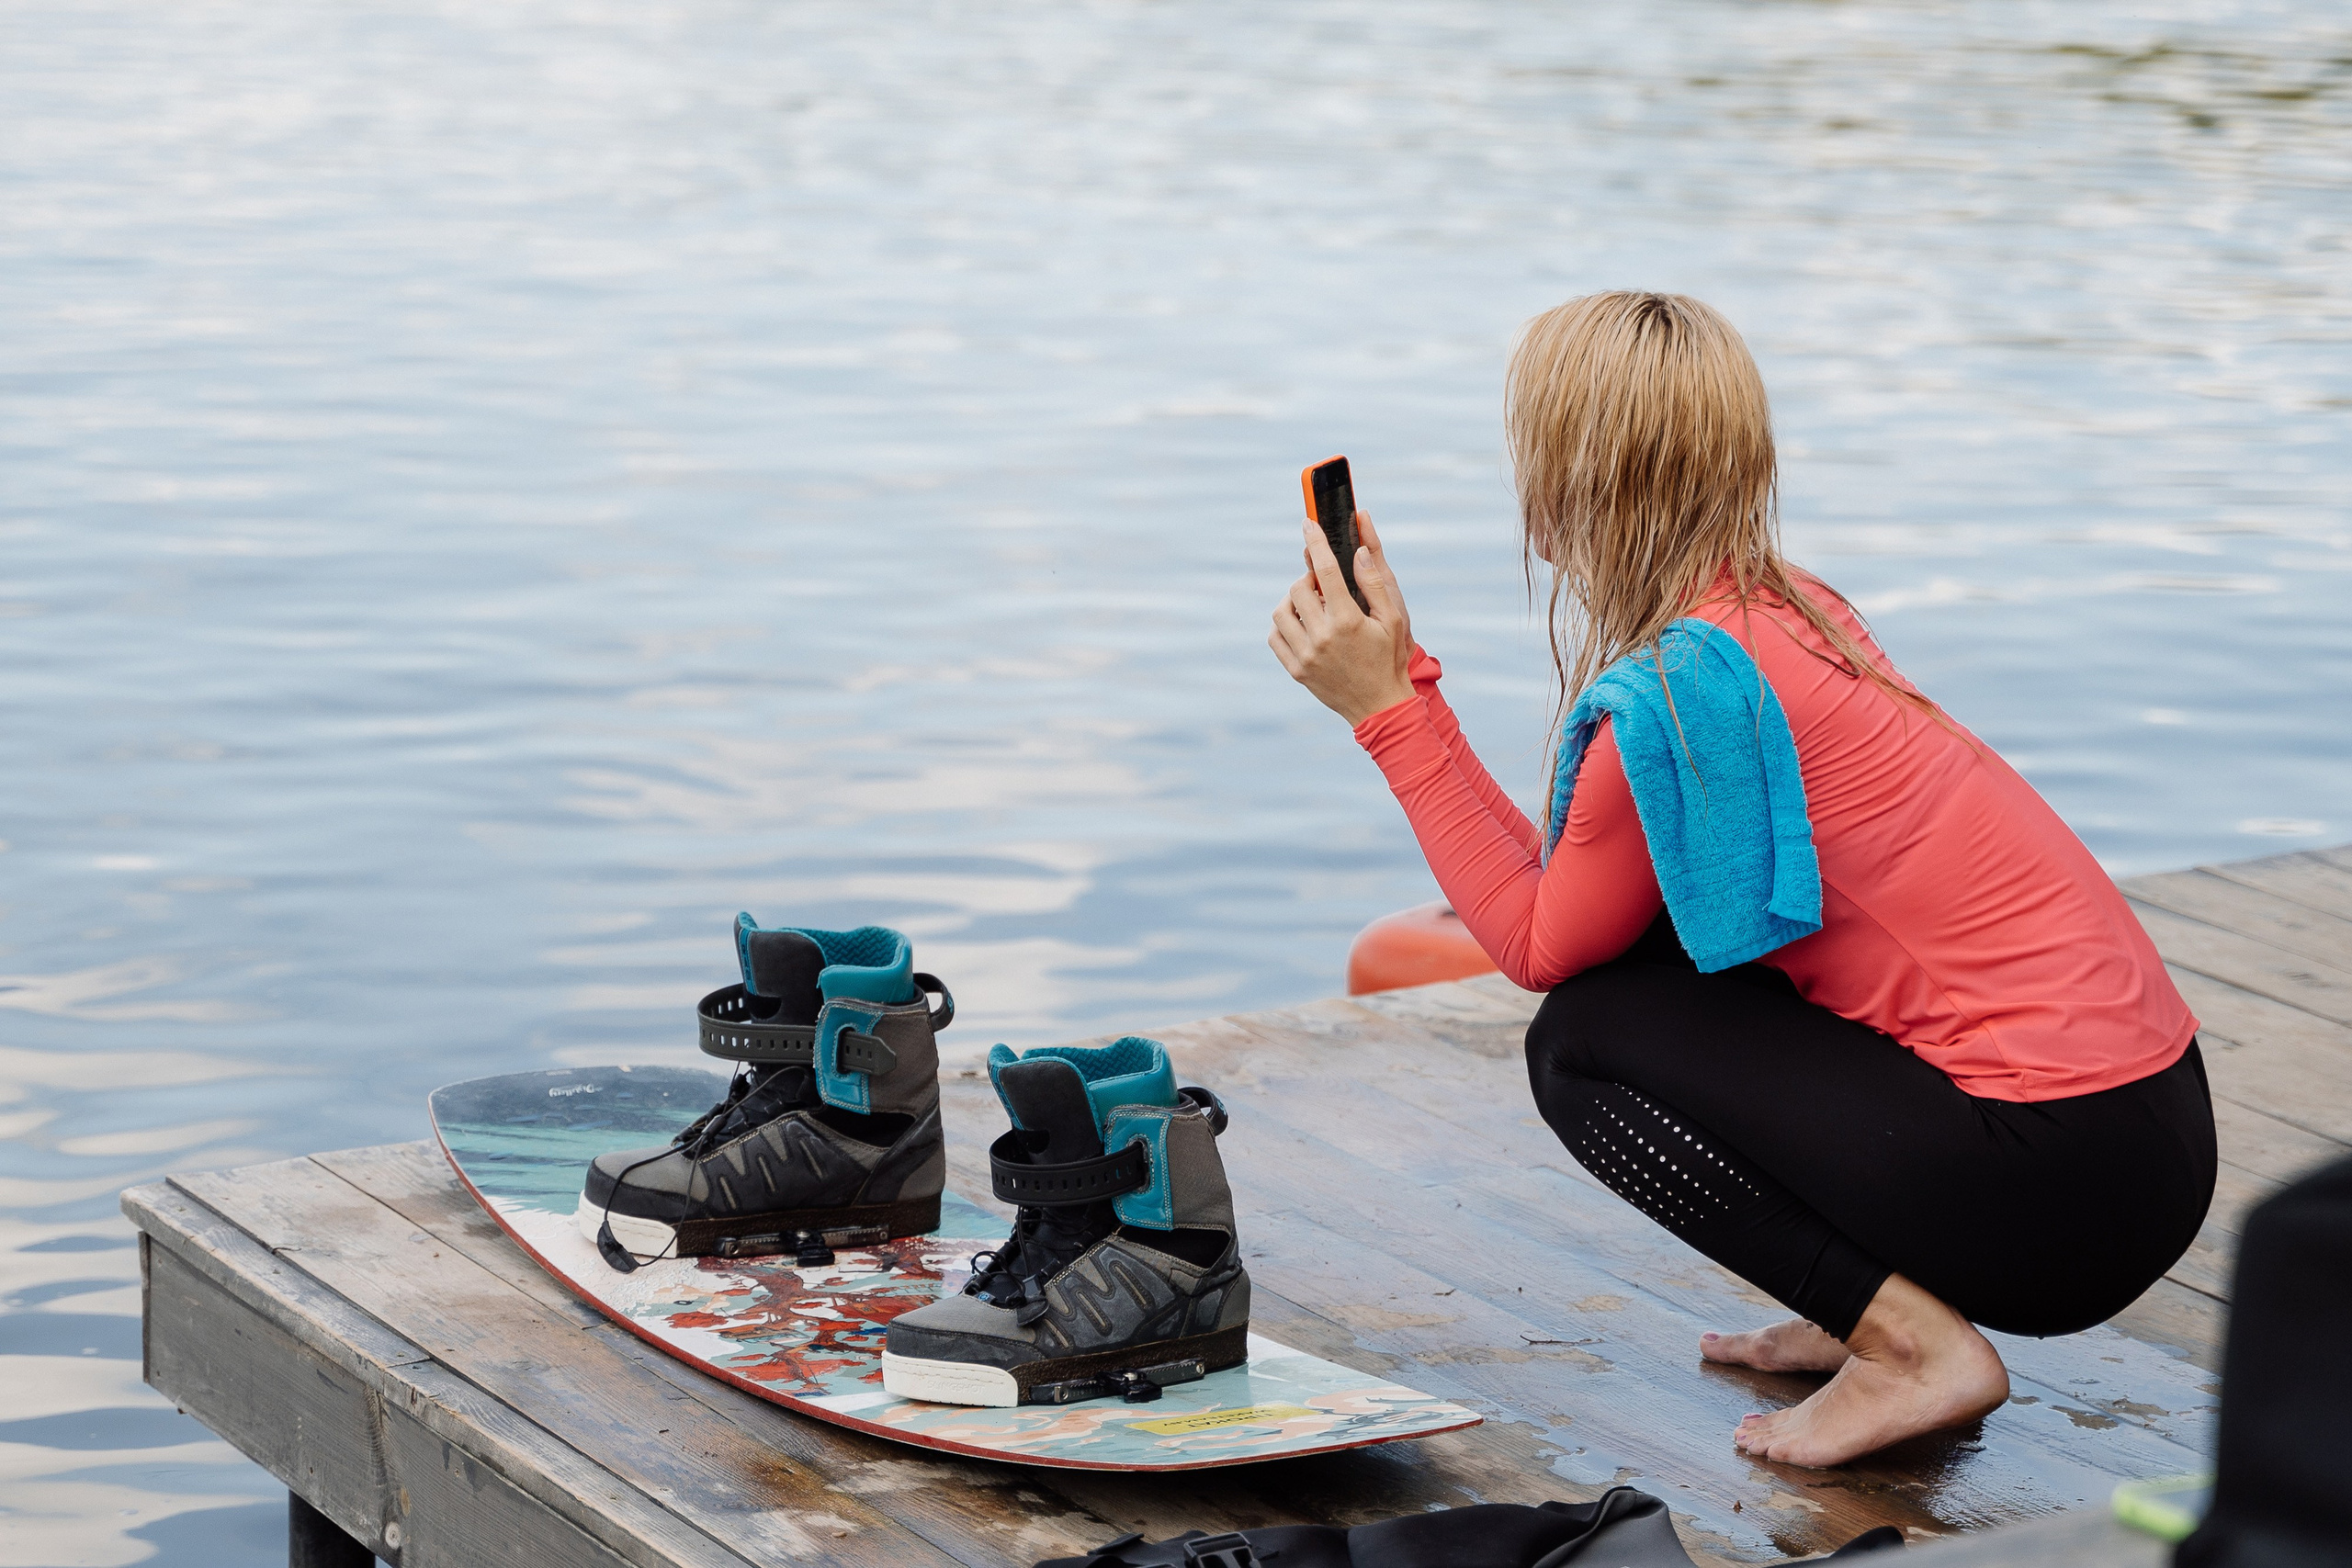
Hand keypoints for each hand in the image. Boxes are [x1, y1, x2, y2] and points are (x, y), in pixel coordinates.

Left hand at [1268, 510, 1416, 724]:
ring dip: (1293, 601)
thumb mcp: (1392, 619)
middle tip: (1321, 583)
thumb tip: (1358, 552)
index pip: (1325, 571)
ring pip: (1281, 612)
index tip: (1308, 523)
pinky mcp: (1297, 670)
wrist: (1380, 706)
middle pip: (1298, 588)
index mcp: (1348, 621)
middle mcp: (1323, 637)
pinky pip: (1275, 637)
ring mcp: (1306, 656)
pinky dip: (1284, 625)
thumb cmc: (1389, 658)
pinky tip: (1302, 625)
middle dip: (1308, 578)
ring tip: (1312, 605)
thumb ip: (1374, 583)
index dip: (1316, 542)